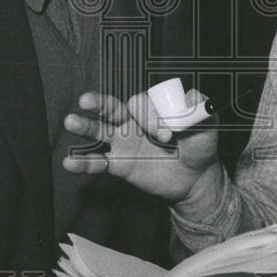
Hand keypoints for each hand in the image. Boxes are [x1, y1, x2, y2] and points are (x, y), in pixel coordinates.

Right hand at [61, 89, 218, 202]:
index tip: (168, 135)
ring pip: (99, 130)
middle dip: (99, 103)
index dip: (150, 117)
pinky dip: (84, 163)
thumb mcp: (206, 124)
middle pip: (111, 107)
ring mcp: (124, 142)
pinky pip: (98, 162)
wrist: (195, 177)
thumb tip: (194, 99)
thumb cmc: (199, 145)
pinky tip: (70, 163)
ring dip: (84, 126)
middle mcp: (133, 121)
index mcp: (151, 107)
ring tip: (70, 122)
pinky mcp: (119, 164)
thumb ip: (201, 109)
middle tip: (86, 101)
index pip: (140, 103)